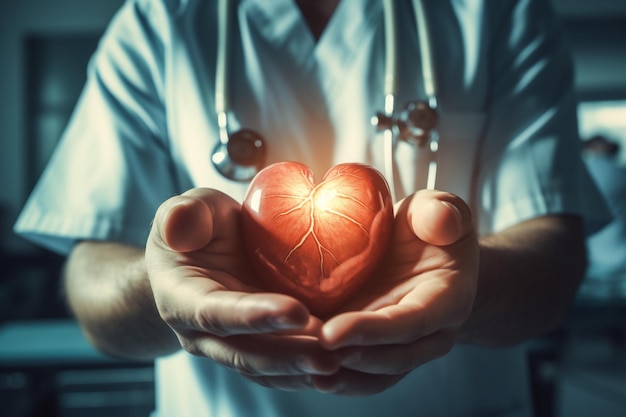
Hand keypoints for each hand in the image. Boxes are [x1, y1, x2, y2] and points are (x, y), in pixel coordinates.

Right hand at [145, 188, 342, 389]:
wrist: (204, 254)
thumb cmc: (197, 227)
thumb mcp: (188, 209)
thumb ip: (182, 215)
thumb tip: (178, 225)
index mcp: (181, 299)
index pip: (215, 312)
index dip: (254, 316)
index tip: (296, 311)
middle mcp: (202, 334)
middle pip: (244, 352)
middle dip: (286, 354)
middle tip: (328, 350)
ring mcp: (229, 345)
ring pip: (265, 367)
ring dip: (300, 367)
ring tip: (340, 360)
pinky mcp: (256, 347)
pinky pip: (279, 367)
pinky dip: (305, 368)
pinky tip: (339, 362)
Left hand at [314, 189, 478, 395]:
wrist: (422, 252)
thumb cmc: (428, 226)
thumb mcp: (438, 209)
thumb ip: (441, 212)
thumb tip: (443, 222)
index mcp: (448, 300)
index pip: (411, 323)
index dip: (373, 332)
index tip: (331, 332)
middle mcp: (430, 335)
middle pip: (391, 358)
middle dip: (349, 358)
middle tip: (306, 352)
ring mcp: (403, 347)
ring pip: (374, 375)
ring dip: (338, 376)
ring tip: (299, 369)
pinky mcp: (378, 350)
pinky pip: (359, 374)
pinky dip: (333, 376)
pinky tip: (301, 371)